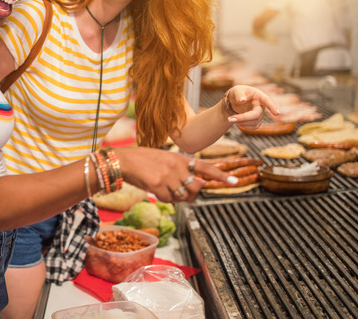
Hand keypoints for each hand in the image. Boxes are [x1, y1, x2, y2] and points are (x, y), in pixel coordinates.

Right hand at [115, 148, 237, 202]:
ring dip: (175, 198)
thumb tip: (195, 188)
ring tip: (164, 190)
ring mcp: (168, 176)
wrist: (123, 161)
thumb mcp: (164, 160)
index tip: (234, 181)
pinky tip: (155, 190)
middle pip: (195, 188)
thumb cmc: (141, 160)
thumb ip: (181, 171)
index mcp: (179, 158)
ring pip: (182, 196)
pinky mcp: (158, 185)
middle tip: (181, 194)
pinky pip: (168, 199)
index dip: (220, 175)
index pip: (205, 167)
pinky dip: (163, 199)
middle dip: (190, 195)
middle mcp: (177, 166)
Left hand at [224, 85, 279, 129]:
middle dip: (243, 118)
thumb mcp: (236, 91)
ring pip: (254, 122)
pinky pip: (253, 127)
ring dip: (241, 121)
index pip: (266, 101)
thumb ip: (238, 94)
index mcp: (258, 96)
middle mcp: (261, 106)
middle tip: (230, 119)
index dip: (272, 107)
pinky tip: (238, 121)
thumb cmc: (237, 94)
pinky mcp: (257, 121)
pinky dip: (243, 125)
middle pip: (256, 115)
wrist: (234, 102)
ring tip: (231, 117)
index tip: (277, 113)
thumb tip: (242, 100)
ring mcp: (260, 114)